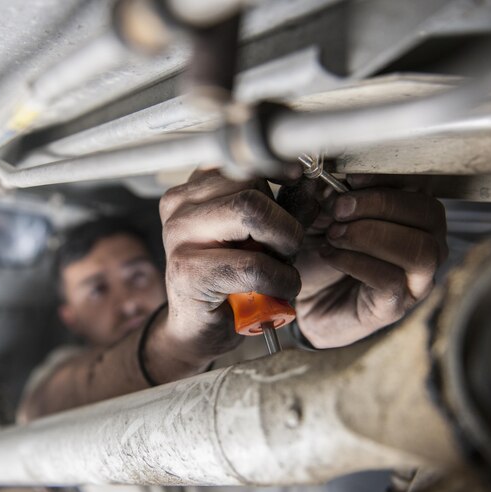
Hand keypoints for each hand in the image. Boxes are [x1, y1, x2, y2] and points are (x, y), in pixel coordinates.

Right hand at [155, 170, 303, 369]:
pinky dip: (278, 279)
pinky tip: (278, 290)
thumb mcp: (259, 238)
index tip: (296, 180)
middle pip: (251, 185)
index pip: (242, 160)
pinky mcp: (186, 271)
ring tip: (282, 269)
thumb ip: (283, 209)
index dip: (277, 168)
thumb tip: (313, 185)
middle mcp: (178, 205)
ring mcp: (177, 236)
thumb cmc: (230, 282)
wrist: (196, 331)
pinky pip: (253, 264)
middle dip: (284, 221)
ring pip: (251, 211)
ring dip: (283, 246)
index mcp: (193, 190)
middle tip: (287, 251)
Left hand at [289, 175, 446, 347]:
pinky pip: (391, 280)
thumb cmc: (317, 252)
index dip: (389, 177)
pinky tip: (330, 256)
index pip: (421, 185)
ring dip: (371, 235)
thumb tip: (325, 181)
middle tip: (338, 210)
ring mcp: (416, 278)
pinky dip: (355, 262)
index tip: (352, 178)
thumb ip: (320, 194)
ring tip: (334, 235)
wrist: (302, 299)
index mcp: (410, 212)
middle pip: (429, 213)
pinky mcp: (396, 305)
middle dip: (380, 204)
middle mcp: (425, 243)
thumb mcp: (313, 213)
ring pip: (419, 249)